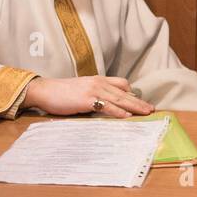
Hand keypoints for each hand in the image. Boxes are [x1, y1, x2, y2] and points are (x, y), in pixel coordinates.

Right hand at [22, 75, 154, 117]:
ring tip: (146, 113)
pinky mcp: (87, 100)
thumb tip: (106, 104)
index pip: (121, 83)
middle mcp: (99, 83)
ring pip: (120, 99)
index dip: (132, 93)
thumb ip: (95, 94)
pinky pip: (107, 106)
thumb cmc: (61, 93)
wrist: (44, 90)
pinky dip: (118, 111)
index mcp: (98, 80)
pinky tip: (127, 116)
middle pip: (124, 92)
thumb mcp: (82, 89)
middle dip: (139, 101)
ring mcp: (93, 90)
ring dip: (135, 106)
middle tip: (152, 109)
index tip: (140, 101)